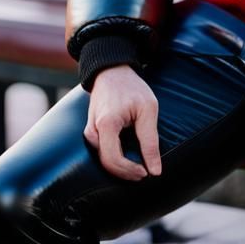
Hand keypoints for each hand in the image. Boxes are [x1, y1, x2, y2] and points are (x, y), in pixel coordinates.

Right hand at [83, 65, 161, 179]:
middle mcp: (93, 131)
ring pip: (103, 159)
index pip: (113, 160)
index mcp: (107, 124)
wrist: (112, 71)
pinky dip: (115, 158)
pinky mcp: (91, 132)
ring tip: (139, 165)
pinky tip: (129, 156)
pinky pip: (101, 151)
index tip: (147, 172)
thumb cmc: (131, 88)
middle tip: (145, 172)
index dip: (130, 171)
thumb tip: (155, 170)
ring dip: (121, 167)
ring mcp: (90, 132)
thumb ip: (150, 141)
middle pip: (107, 163)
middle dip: (126, 173)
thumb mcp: (148, 109)